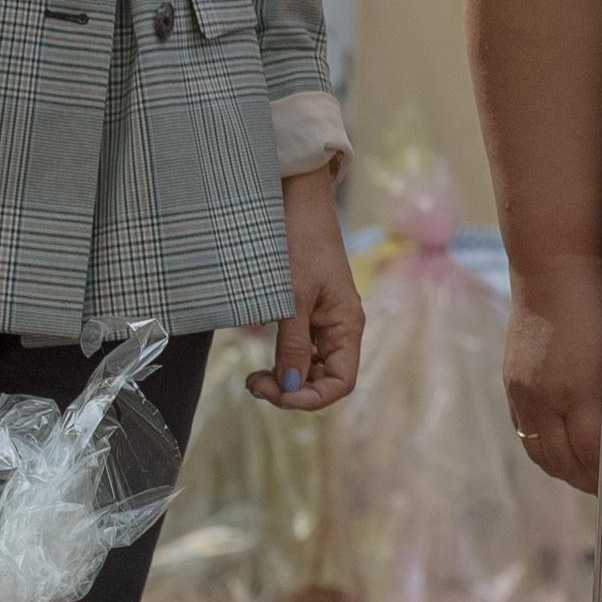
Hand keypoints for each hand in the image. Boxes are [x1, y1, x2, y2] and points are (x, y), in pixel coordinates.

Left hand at [254, 166, 364, 410]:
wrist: (296, 203)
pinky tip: (260, 355)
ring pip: (309, 368)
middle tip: (255, 382)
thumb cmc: (300, 243)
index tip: (276, 393)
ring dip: (284, 378)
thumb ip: (292, 344)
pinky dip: (280, 360)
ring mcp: (323, 322)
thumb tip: (289, 388)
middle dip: (292, 390)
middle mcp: (339, 329)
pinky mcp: (306, 313)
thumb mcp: (293, 297)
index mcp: (347, 326)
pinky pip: (298, 349)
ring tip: (254, 375)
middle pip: (323, 379)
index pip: (340, 382)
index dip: (310, 398)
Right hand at [502, 277, 601, 494]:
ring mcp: (523, 392)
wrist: (553, 267)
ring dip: (564, 469)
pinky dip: (545, 448)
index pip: (594, 453)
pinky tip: (563, 446)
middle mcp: (545, 397)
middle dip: (589, 481)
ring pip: (541, 452)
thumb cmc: (601, 303)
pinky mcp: (512, 383)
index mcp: (579, 389)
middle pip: (564, 461)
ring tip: (589, 474)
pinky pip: (526, 432)